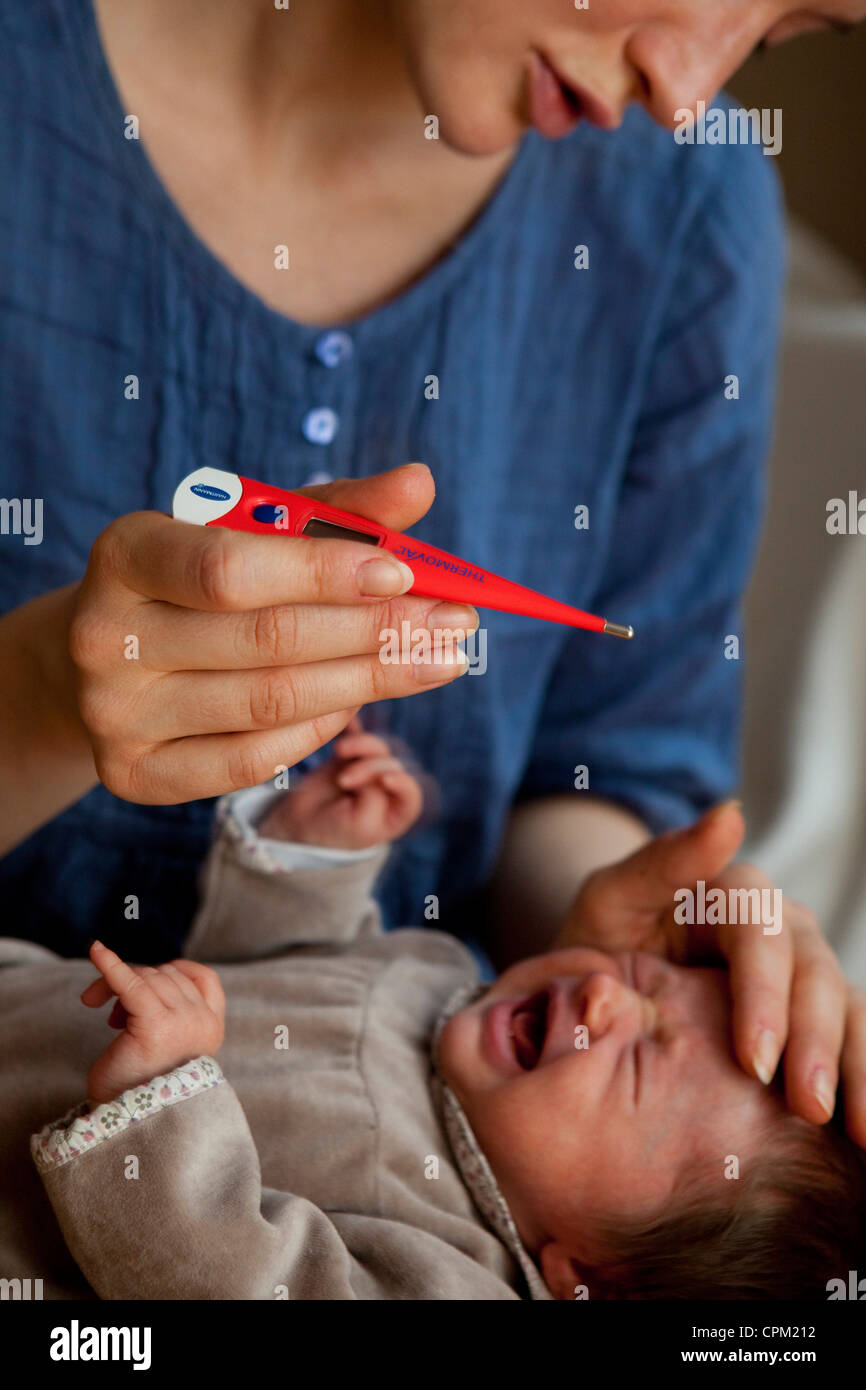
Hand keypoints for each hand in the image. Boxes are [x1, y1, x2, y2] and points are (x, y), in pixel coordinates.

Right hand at [68, 464, 474, 802]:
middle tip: (454, 623)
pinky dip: (320, 728)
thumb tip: (418, 484)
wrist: (106, 655)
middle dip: (376, 632)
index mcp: (127, 554)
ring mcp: (114, 713)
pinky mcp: (134, 773)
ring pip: (270, 703)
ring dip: (370, 681)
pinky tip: (362, 700)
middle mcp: (106, 636)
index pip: (230, 570)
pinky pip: (252, 759)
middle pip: (266, 641)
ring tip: (436, 659)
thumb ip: (333, 510)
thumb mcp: (251, 530)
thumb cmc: (195, 580)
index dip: (323, 572)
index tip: (404, 574)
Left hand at [81, 941, 225, 1105]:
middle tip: (108, 1011)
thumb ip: (168, 1010)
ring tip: (108, 1019)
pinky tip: (96, 951)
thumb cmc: (140, 1087)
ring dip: (119, 988)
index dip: (176, 971)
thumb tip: (140, 975)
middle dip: (135, 982)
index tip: (149, 980)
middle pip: (166, 975)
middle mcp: (204, 1022)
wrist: (130, 1125)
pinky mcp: (156, 1023)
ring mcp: (184, 1021)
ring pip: (147, 977)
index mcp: (213, 1030)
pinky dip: (110, 964)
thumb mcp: (167, 1042)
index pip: (204, 978)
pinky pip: (130, 981)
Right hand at [258, 715, 424, 848]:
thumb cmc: (335, 831)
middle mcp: (390, 787)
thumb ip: (375, 798)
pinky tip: (349, 717)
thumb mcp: (360, 825)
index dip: (403, 783)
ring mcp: (370, 768)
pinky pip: (356, 734)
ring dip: (362, 744)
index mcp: (399, 811)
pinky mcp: (351, 754)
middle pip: (392, 765)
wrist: (300, 823)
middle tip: (343, 780)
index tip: (385, 779)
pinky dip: (353, 726)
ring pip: (377, 747)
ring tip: (340, 750)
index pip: (411, 793)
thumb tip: (372, 767)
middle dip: (369, 769)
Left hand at [554, 802, 865, 1146]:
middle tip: (806, 1107)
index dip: (765, 996)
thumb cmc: (598, 940)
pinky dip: (865, 1079)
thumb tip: (730, 815)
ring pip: (848, 1008)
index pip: (762, 934)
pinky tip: (864, 1131)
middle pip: (814, 973)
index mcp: (733, 890)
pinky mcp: (813, 1016)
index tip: (756, 1060)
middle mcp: (780, 926)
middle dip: (815, 1043)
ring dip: (856, 1067)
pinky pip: (855, 1041)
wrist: (594, 986)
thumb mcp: (611, 899)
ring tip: (856, 1130)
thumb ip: (661, 862)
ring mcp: (802, 971)